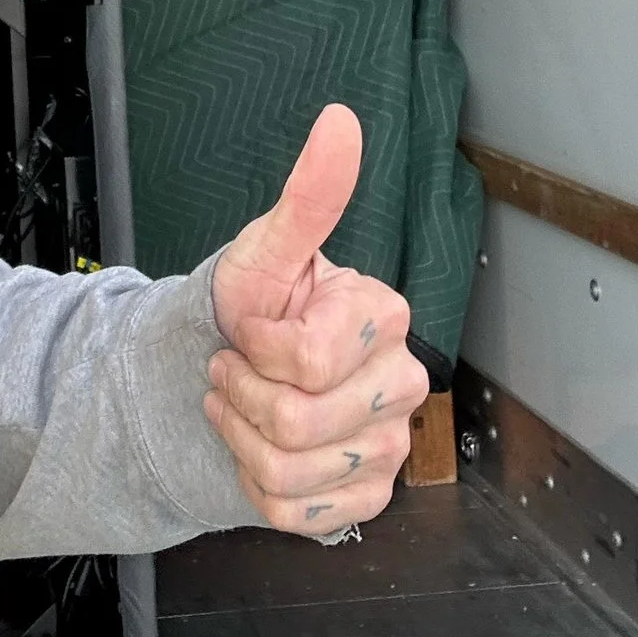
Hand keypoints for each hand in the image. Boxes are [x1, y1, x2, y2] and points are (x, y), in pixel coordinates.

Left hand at [205, 104, 429, 537]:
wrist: (237, 369)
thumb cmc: (258, 306)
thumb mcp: (267, 250)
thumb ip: (309, 193)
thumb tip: (339, 122)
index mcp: (387, 318)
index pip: (308, 359)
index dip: (257, 348)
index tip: (251, 329)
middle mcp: (402, 384)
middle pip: (299, 422)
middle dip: (242, 395)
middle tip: (236, 369)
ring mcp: (390, 446)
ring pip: (293, 472)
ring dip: (242, 438)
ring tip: (240, 404)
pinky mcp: (367, 497)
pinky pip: (298, 514)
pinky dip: (255, 485)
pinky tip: (257, 449)